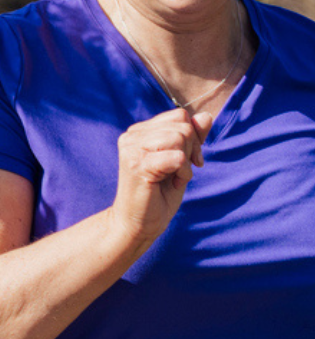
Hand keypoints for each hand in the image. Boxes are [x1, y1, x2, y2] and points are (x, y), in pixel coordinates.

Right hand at [109, 106, 214, 247]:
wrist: (140, 223)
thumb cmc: (160, 194)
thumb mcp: (181, 162)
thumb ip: (192, 138)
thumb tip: (206, 116)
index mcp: (140, 131)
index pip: (179, 115)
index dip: (193, 136)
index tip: (190, 160)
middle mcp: (132, 135)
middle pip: (182, 125)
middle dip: (192, 149)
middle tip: (181, 171)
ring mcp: (132, 149)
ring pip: (179, 137)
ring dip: (186, 162)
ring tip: (174, 177)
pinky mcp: (137, 165)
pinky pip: (176, 157)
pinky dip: (183, 172)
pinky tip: (173, 183)